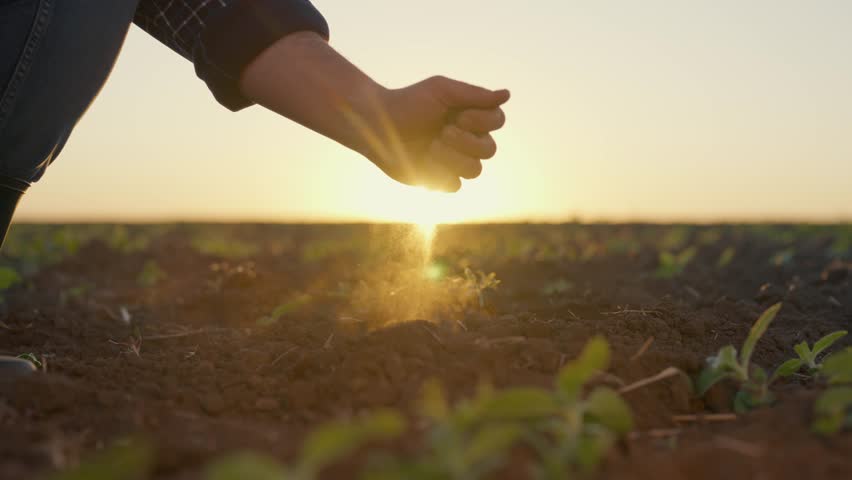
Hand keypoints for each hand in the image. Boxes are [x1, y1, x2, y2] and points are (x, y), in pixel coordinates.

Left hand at [359, 77, 509, 191]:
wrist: (378, 125)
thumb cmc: (409, 103)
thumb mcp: (442, 90)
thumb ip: (475, 95)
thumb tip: (507, 94)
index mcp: (471, 116)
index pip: (498, 121)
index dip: (482, 122)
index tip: (458, 115)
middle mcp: (467, 139)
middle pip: (490, 150)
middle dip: (466, 142)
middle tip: (442, 132)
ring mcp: (454, 161)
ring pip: (475, 171)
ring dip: (453, 158)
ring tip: (431, 147)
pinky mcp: (439, 178)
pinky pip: (455, 185)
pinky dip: (440, 173)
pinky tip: (425, 161)